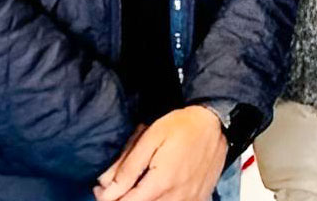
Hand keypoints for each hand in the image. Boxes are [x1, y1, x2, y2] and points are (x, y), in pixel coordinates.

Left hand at [94, 106, 226, 200]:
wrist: (216, 123)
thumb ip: (127, 167)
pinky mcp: (198, 199)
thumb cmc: (182, 126)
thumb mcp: (150, 138)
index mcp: (160, 183)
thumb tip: (106, 188)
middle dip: (122, 198)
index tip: (100, 188)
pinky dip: (160, 200)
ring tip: (136, 186)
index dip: (107, 198)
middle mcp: (176, 197)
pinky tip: (156, 190)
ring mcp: (189, 200)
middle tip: (115, 186)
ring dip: (142, 199)